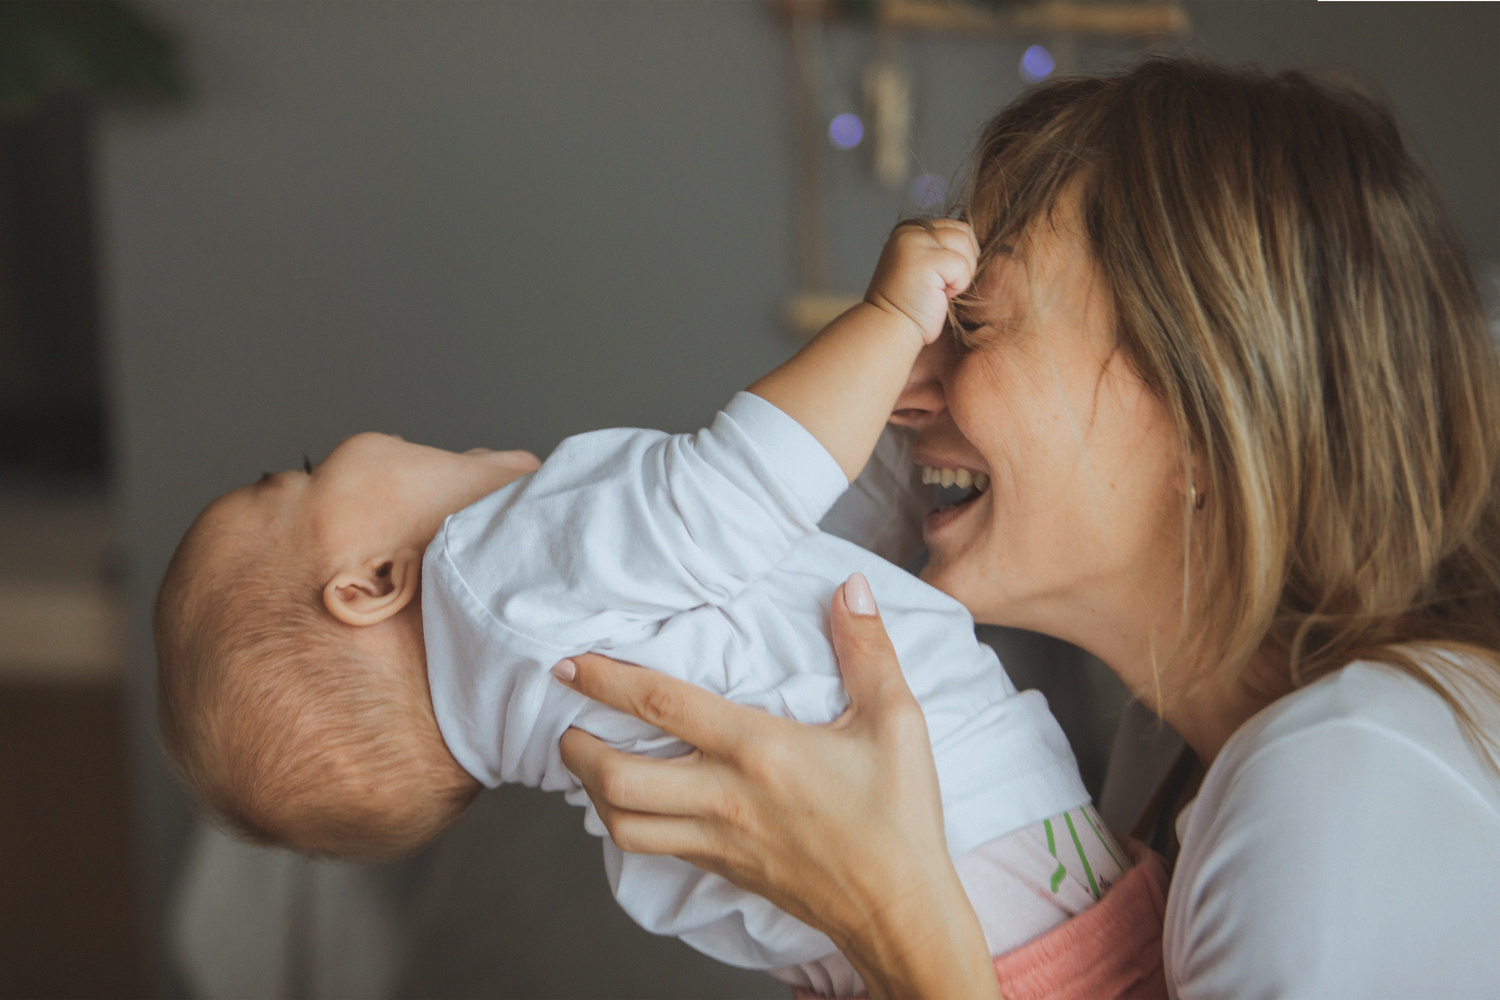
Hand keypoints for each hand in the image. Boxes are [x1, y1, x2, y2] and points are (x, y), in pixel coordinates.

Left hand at [554, 573, 999, 998]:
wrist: (900, 910)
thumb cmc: (899, 817)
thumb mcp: (896, 720)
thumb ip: (868, 648)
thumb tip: (852, 588)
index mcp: (757, 750)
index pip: (662, 705)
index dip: (607, 680)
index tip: (571, 664)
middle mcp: (725, 797)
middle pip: (617, 777)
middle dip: (576, 747)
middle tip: (567, 719)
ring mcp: (719, 840)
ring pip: (623, 825)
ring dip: (593, 791)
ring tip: (590, 762)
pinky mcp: (725, 869)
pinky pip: (654, 848)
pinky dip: (628, 823)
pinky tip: (636, 804)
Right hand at [864, 219, 980, 346]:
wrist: (889, 330)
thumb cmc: (910, 307)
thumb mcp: (923, 267)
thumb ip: (940, 249)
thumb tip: (973, 244)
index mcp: (908, 232)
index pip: (954, 227)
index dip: (960, 254)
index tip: (942, 278)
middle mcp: (909, 232)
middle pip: (963, 232)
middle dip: (964, 262)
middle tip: (943, 286)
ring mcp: (915, 243)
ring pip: (965, 244)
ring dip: (962, 273)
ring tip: (939, 290)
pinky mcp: (924, 260)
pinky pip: (962, 265)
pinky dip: (958, 285)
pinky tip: (938, 296)